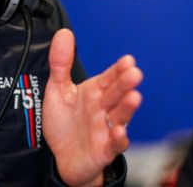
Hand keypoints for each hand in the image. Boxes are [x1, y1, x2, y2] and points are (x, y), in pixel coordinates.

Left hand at [44, 28, 142, 185]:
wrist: (62, 158)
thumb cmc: (65, 124)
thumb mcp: (58, 91)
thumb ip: (61, 63)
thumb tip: (64, 34)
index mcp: (94, 92)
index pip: (109, 77)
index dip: (118, 69)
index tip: (128, 60)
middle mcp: (103, 109)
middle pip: (117, 94)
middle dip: (126, 84)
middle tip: (134, 74)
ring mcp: (105, 129)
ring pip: (120, 116)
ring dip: (128, 107)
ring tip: (134, 97)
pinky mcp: (104, 150)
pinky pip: (114, 144)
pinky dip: (118, 138)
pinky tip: (119, 131)